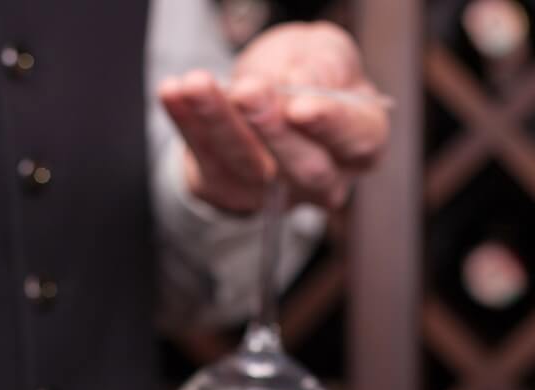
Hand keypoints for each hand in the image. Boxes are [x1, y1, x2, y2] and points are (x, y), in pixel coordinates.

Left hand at [158, 21, 389, 212]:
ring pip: (247, 165)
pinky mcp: (230, 192)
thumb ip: (326, 62)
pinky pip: (205, 161)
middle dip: (271, 128)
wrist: (261, 95)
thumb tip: (303, 82)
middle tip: (248, 91)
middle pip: (305, 166)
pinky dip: (185, 123)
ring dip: (219, 122)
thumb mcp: (324, 51)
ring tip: (197, 85)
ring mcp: (276, 194)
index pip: (356, 138)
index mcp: (362, 142)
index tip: (301, 105)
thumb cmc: (306, 74)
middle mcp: (325, 180)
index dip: (330, 124)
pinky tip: (173, 92)